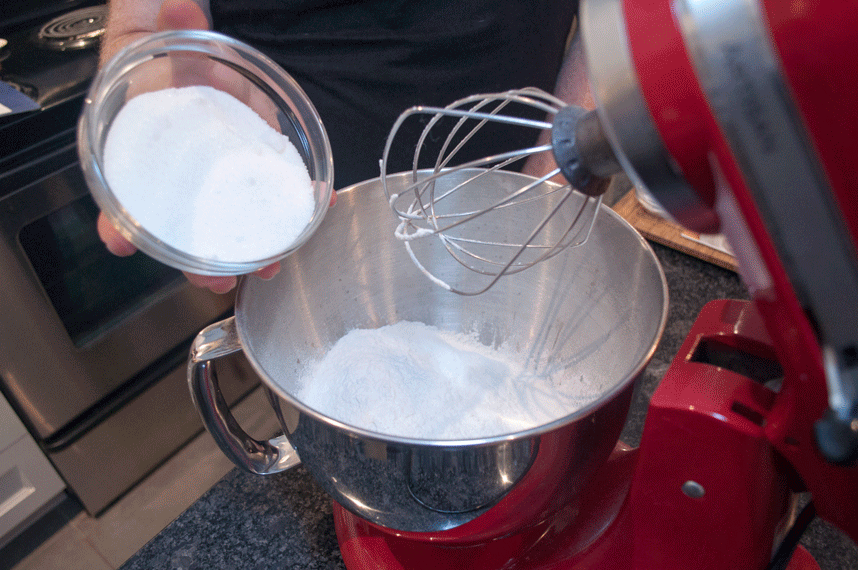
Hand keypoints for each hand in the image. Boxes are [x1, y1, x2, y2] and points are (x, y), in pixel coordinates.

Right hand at [97, 0, 314, 293]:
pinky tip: (304, 223)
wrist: (194, 28)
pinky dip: (287, 206)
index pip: (126, 182)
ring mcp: (221, 157)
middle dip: (197, 254)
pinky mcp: (257, 149)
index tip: (120, 242)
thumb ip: (160, 18)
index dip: (120, 216)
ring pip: (228, 212)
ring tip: (265, 270)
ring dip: (246, 246)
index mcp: (145, 132)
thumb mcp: (153, 18)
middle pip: (183, 216)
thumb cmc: (165, 32)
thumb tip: (177, 5)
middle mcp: (183, 156)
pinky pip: (270, 183)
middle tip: (214, 281)